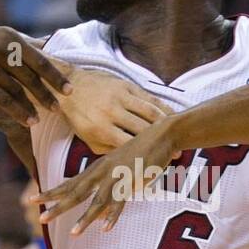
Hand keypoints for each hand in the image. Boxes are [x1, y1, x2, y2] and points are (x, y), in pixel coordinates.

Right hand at [0, 25, 70, 124]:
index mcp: (9, 37)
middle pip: (30, 76)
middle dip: (46, 93)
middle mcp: (0, 48)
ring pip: (17, 89)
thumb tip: (50, 45)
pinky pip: (2, 99)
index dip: (55, 76)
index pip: (39, 59)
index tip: (70, 90)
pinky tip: (29, 121)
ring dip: (31, 106)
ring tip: (42, 118)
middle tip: (59, 108)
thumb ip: (22, 43)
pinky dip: (18, 111)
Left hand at [31, 115, 181, 233]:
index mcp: (98, 167)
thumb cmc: (143, 150)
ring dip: (85, 218)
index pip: (70, 182)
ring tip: (74, 233)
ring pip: (97, 200)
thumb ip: (109, 179)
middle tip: (41, 218)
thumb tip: (100, 196)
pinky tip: (106, 228)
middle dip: (58, 205)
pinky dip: (114, 215)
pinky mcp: (133, 180)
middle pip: (76, 191)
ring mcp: (117, 176)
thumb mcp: (120, 163)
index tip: (33, 199)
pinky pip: (121, 201)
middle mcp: (103, 171)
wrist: (163, 134)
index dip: (52, 191)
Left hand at [58, 67, 172, 153]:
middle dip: (161, 141)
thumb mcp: (90, 139)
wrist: (71, 87)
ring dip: (166, 124)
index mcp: (100, 128)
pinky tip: (173, 115)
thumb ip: (109, 151)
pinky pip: (149, 97)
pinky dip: (163, 107)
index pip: (128, 145)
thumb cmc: (81, 118)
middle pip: (143, 129)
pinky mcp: (126, 85)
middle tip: (176, 151)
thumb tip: (128, 163)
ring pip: (149, 112)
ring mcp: (119, 96)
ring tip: (178, 135)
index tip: (159, 163)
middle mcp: (111, 112)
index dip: (145, 155)